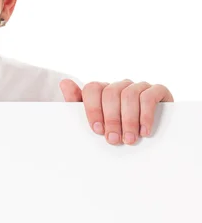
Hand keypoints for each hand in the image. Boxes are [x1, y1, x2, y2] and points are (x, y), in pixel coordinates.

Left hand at [59, 79, 173, 144]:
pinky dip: (146, 116)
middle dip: (111, 119)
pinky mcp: (157, 90)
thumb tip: (64, 82)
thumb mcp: (96, 119)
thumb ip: (77, 103)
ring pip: (129, 94)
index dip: (92, 109)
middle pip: (110, 93)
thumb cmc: (117, 128)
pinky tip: (145, 131)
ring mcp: (139, 86)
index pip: (92, 88)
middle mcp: (120, 85)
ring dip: (128, 120)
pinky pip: (149, 97)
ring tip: (130, 139)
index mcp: (103, 90)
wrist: (150, 134)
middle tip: (114, 139)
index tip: (97, 130)